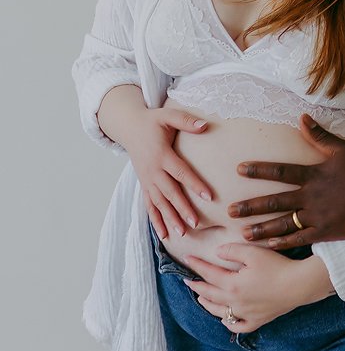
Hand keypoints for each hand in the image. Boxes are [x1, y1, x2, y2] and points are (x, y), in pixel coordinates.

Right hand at [97, 87, 212, 240]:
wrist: (129, 127)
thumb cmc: (152, 121)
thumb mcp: (168, 116)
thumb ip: (186, 121)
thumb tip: (205, 125)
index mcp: (161, 155)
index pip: (181, 172)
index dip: (195, 184)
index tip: (209, 197)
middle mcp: (153, 171)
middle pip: (170, 192)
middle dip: (182, 208)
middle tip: (196, 223)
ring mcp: (147, 180)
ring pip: (159, 203)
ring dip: (170, 219)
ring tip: (182, 233)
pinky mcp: (143, 185)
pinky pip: (149, 205)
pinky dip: (156, 220)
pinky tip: (164, 235)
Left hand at [183, 243, 333, 332]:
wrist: (298, 285)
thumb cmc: (277, 266)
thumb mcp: (254, 252)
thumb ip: (232, 251)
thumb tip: (216, 252)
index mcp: (232, 284)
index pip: (208, 273)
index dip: (196, 265)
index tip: (187, 258)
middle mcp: (235, 302)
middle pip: (209, 294)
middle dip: (196, 286)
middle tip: (187, 280)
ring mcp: (245, 314)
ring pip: (219, 312)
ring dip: (207, 304)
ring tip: (200, 298)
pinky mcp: (257, 320)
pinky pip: (237, 326)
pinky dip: (228, 323)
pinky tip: (225, 319)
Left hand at [229, 117, 344, 244]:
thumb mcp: (342, 148)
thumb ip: (319, 135)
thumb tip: (302, 117)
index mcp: (314, 174)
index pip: (280, 172)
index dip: (259, 170)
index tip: (239, 170)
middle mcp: (311, 197)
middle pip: (275, 202)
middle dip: (250, 207)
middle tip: (229, 211)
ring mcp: (317, 217)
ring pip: (283, 225)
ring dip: (261, 229)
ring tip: (242, 234)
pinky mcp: (326, 232)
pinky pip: (299, 240)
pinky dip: (283, 243)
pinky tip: (268, 246)